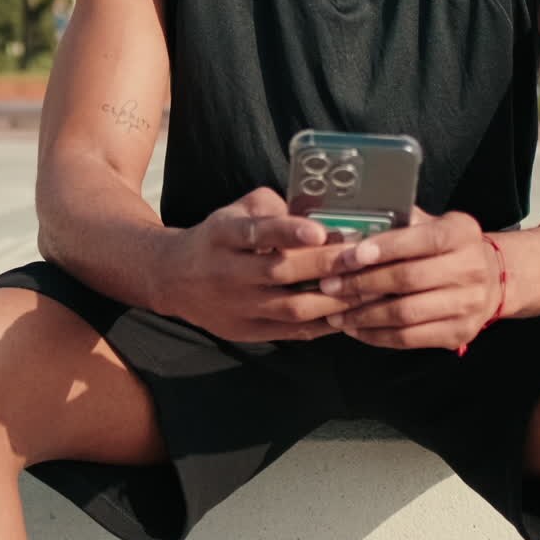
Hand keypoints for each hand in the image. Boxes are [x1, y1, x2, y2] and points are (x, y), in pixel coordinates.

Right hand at [160, 187, 380, 341]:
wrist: (173, 278)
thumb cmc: (219, 237)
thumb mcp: (235, 210)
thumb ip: (273, 207)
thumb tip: (319, 212)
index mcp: (224, 235)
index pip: (257, 232)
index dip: (288, 231)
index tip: (320, 230)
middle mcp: (227, 272)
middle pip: (281, 272)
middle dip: (326, 265)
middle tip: (363, 257)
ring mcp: (236, 306)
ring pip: (290, 308)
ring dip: (332, 299)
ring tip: (366, 287)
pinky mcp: (245, 332)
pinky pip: (289, 331)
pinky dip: (321, 323)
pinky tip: (347, 313)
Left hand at [316, 208, 503, 351]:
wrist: (492, 279)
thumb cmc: (446, 246)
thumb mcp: (432, 223)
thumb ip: (399, 223)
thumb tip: (350, 227)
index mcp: (461, 233)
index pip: (421, 240)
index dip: (384, 248)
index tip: (350, 256)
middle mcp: (470, 268)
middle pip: (408, 279)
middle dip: (362, 284)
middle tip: (329, 285)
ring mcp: (467, 304)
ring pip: (406, 313)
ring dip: (364, 314)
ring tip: (335, 312)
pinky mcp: (458, 333)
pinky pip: (410, 338)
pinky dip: (377, 335)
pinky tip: (355, 328)